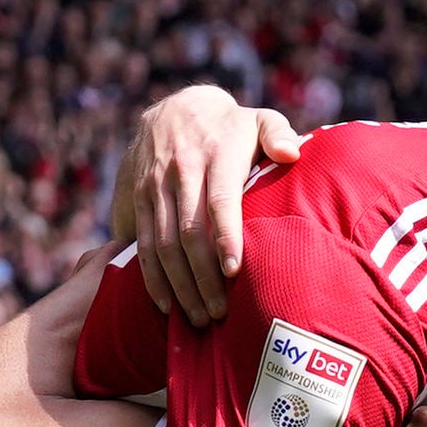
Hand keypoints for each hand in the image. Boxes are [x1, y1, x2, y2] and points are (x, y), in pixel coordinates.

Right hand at [105, 85, 303, 324]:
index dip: (225, 237)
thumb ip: (277, 132)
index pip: (220, 200)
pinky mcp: (135, 199)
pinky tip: (166, 305)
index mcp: (215, 153)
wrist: (173, 108)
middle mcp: (180, 171)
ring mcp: (153, 187)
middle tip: (219, 313)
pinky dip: (152, 278)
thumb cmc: (229, 125)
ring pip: (163, 244)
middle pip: (189, 232)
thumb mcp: (256, 118)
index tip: (234, 271)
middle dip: (203, 277)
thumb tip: (291, 152)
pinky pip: (142, 244)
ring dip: (179, 286)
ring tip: (198, 318)